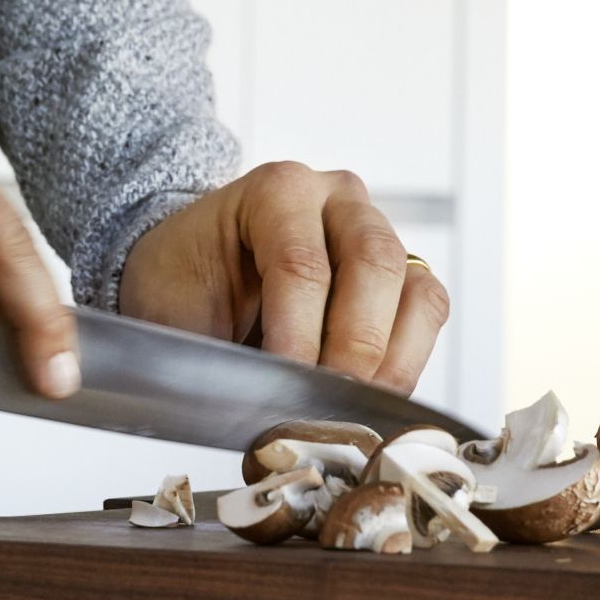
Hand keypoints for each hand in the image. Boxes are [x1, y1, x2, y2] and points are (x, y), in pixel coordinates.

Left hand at [118, 162, 447, 392]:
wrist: (185, 284)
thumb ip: (216, 350)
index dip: (298, 336)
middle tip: (329, 406)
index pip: (301, 262)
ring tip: (351, 408)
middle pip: (374, 264)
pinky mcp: (400, 274)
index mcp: (276, 191)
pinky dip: (406, 360)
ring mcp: (376, 232)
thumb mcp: (172, 312)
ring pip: (415, 290)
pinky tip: (368, 395)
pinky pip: (427, 312)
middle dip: (354, 348)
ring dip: (388, 360)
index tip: (287, 387)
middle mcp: (336, 200)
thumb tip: (267, 405)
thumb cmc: (180, 292)